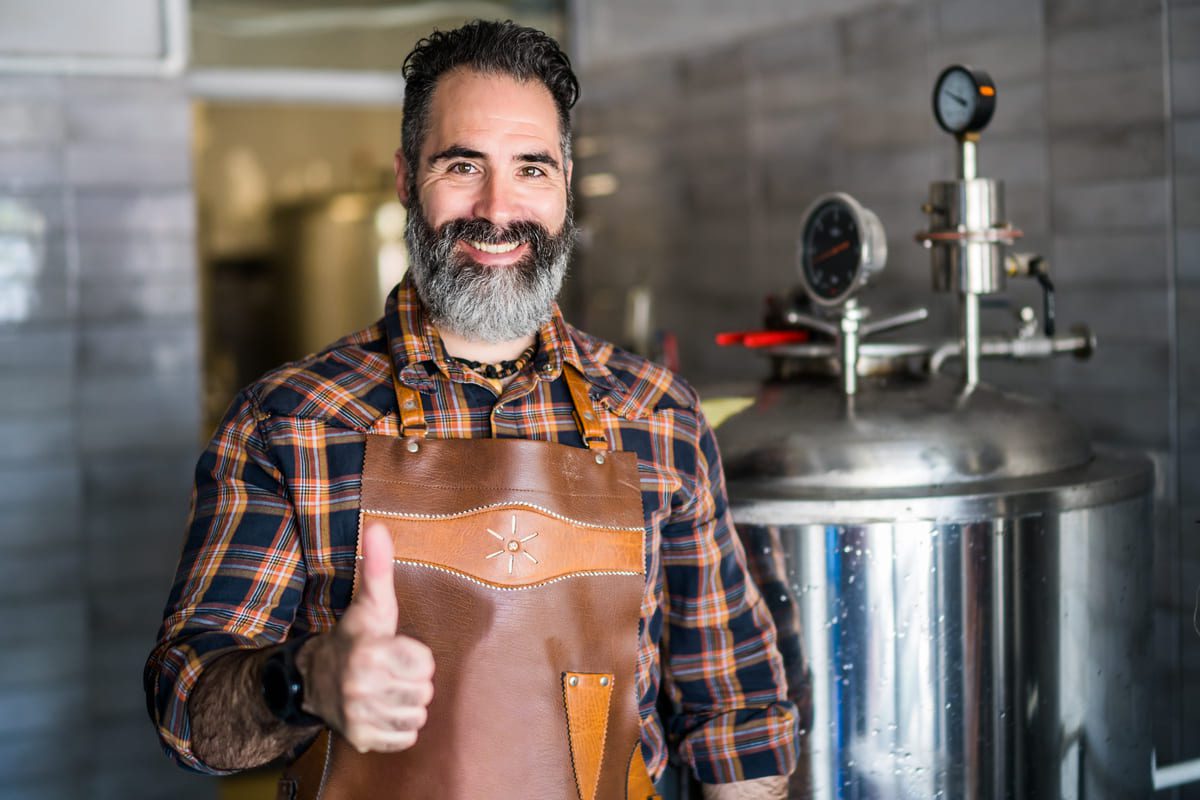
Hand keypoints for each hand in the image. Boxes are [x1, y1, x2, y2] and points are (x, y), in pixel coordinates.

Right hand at [301, 523, 434, 752]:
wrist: (313, 679)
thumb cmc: (355, 637)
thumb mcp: (371, 603)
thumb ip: (378, 566)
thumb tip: (378, 526)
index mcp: (370, 652)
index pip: (426, 664)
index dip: (417, 656)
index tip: (397, 650)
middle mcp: (361, 687)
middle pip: (424, 692)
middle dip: (413, 681)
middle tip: (391, 671)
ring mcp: (359, 716)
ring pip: (417, 716)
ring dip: (407, 705)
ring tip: (387, 689)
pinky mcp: (361, 739)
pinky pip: (406, 738)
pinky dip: (398, 727)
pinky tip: (382, 709)